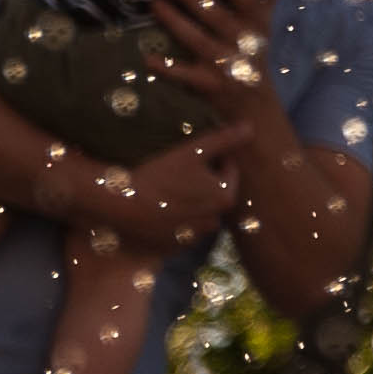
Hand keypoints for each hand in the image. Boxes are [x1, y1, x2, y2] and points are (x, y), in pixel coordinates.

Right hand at [47, 132, 243, 247]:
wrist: (121, 204)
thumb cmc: (159, 174)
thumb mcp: (193, 151)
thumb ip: (225, 139)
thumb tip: (250, 126)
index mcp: (226, 198)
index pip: (228, 169)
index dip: (211, 157)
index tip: (190, 153)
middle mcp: (214, 221)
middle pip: (213, 192)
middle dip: (202, 180)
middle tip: (177, 169)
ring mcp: (194, 237)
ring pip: (197, 210)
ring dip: (189, 200)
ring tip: (165, 187)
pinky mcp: (173, 246)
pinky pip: (179, 227)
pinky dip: (173, 218)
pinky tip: (156, 206)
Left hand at [144, 0, 295, 150]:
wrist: (258, 110)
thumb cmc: (255, 63)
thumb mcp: (264, 33)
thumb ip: (262, 5)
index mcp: (257, 27)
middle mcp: (242, 43)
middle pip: (214, 14)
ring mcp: (224, 64)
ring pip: (196, 39)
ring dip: (174, 20)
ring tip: (155, 3)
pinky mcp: (208, 84)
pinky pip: (184, 75)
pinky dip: (167, 68)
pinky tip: (149, 59)